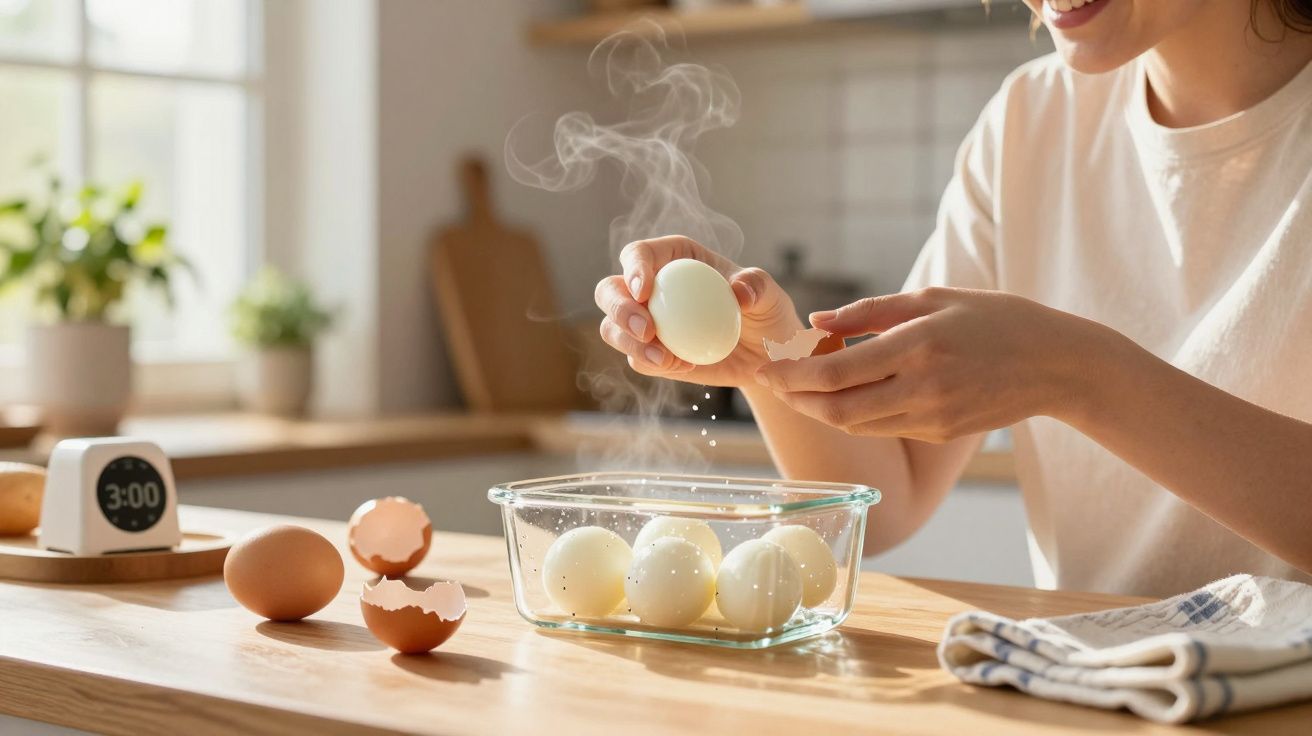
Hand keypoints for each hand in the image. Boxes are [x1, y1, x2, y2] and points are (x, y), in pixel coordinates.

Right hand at [594, 235, 802, 387]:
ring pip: (612, 328)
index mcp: (673, 258)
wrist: (765, 356)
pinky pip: (636, 358)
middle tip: (646, 330)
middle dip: (619, 309)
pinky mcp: (649, 353)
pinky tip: (683, 366)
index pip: (639, 254)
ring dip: (630, 344)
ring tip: (667, 359)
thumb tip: (737, 291)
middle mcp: (651, 287)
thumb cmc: (766, 314)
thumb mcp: (770, 295)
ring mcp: (645, 321)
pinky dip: (652, 364)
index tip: (644, 290)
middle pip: (610, 290)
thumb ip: (757, 285)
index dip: (633, 268)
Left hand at [754, 287, 1119, 441]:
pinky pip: (883, 427)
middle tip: (772, 382)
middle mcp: (922, 389)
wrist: (1058, 365)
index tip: (764, 368)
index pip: (835, 374)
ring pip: (855, 425)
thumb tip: (817, 321)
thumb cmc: (997, 319)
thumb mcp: (935, 298)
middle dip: (796, 399)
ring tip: (800, 385)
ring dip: (820, 409)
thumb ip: (871, 311)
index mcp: (918, 347)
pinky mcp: (939, 433)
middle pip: (836, 410)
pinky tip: (844, 392)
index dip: (792, 376)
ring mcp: (932, 418)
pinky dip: (854, 413)